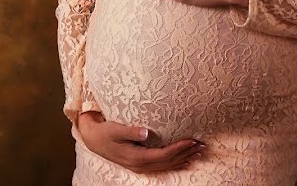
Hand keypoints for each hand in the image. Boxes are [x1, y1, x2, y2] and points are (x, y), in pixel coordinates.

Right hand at [78, 111, 205, 173]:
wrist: (93, 140)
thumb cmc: (104, 132)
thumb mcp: (115, 129)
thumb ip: (130, 131)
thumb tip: (145, 132)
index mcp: (137, 157)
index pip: (164, 154)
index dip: (180, 148)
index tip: (192, 140)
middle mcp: (141, 165)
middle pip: (169, 161)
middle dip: (187, 153)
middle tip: (202, 146)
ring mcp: (141, 166)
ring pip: (167, 165)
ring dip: (184, 159)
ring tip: (198, 153)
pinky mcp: (140, 164)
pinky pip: (162, 165)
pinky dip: (175, 163)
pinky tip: (184, 161)